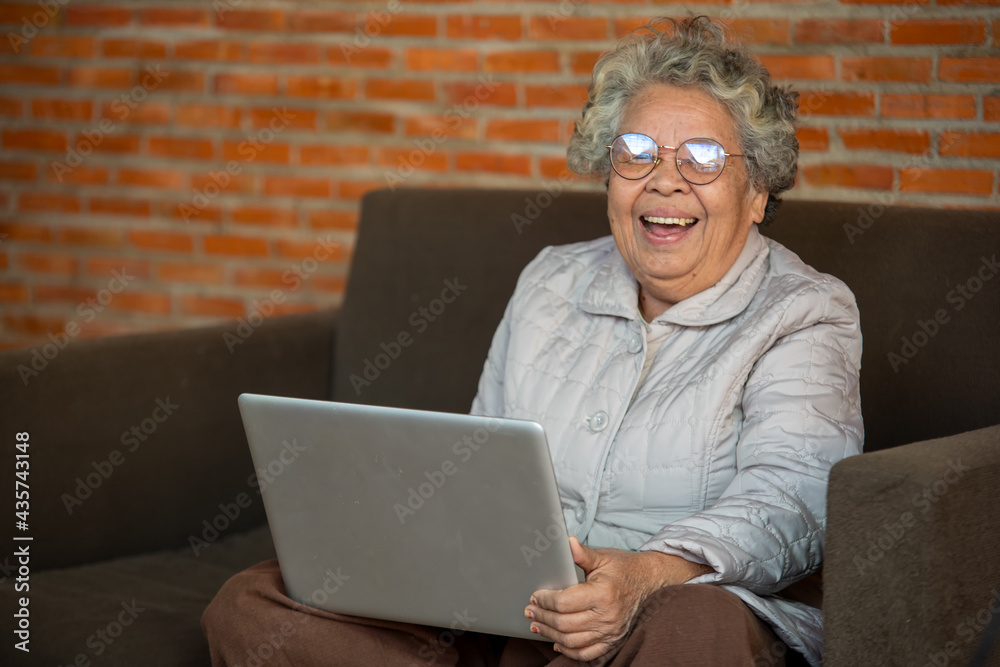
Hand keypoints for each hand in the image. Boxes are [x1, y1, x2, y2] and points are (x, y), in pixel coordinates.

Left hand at [524, 537, 711, 661]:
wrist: (648, 582)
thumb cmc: (623, 568)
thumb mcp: (603, 557)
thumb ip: (582, 553)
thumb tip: (567, 543)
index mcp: (603, 593)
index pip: (565, 602)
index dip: (546, 600)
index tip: (535, 595)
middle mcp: (607, 616)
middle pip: (564, 624)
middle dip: (543, 617)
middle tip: (530, 610)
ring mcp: (610, 632)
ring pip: (572, 640)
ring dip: (550, 634)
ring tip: (537, 625)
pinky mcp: (612, 640)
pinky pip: (587, 653)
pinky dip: (569, 650)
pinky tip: (557, 641)